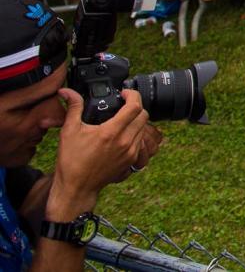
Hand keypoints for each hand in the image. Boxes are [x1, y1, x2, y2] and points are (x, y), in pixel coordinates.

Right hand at [51, 87, 152, 205]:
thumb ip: (73, 107)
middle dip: (135, 106)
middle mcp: (125, 141)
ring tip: (122, 119)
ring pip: (144, 127)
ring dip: (136, 120)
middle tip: (123, 105)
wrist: (76, 187)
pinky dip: (136, 133)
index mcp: (111, 132)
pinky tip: (123, 134)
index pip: (135, 106)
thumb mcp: (69, 131)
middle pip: (143, 114)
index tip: (125, 93)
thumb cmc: (71, 161)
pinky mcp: (132, 160)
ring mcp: (131, 152)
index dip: (133, 95)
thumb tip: (66, 91)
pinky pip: (142, 141)